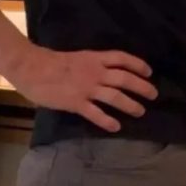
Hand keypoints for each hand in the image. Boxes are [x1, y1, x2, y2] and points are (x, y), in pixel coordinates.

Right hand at [8, 44, 156, 133]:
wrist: (31, 68)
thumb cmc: (49, 61)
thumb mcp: (76, 58)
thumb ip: (90, 65)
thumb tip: (101, 73)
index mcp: (94, 59)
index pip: (122, 58)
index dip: (138, 64)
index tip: (149, 72)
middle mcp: (95, 73)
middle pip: (125, 78)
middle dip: (142, 86)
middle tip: (153, 94)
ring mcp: (87, 88)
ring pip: (115, 96)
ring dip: (130, 104)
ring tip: (140, 111)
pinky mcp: (76, 103)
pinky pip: (96, 113)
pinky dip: (107, 121)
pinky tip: (116, 127)